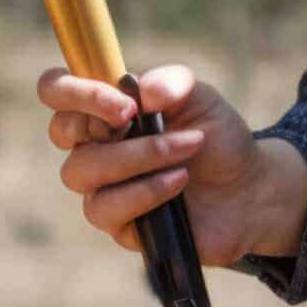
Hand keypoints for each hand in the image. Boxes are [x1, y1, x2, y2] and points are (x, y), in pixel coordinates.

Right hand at [34, 62, 299, 263]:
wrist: (249, 189)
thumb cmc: (217, 137)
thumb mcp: (201, 97)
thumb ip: (171, 82)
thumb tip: (140, 93)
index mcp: (105, 108)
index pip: (57, 90)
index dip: (75, 91)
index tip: (124, 102)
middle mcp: (95, 145)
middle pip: (59, 130)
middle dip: (97, 119)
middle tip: (136, 116)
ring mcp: (102, 187)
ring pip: (82, 171)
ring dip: (136, 156)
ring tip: (185, 149)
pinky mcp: (117, 224)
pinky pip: (106, 209)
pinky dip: (145, 190)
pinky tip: (178, 182)